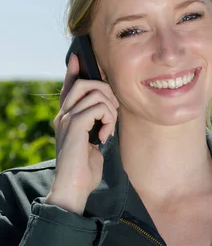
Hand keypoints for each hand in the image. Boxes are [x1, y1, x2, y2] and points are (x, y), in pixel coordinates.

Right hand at [46, 54, 118, 214]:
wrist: (74, 187)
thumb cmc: (86, 168)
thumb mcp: (94, 141)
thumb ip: (97, 124)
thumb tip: (110, 110)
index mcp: (68, 117)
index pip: (70, 86)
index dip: (74, 70)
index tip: (78, 57)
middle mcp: (64, 114)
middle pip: (86, 83)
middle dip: (107, 91)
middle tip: (113, 113)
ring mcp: (67, 119)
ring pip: (95, 92)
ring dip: (111, 109)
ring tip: (109, 127)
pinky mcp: (74, 126)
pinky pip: (98, 107)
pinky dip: (109, 119)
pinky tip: (105, 136)